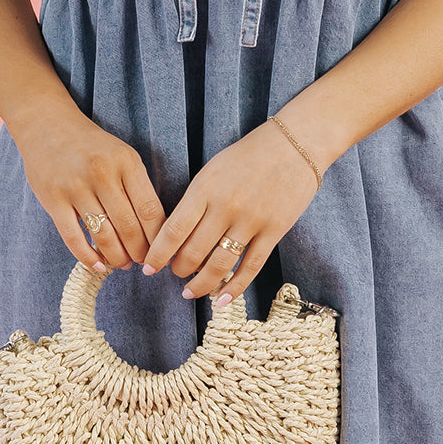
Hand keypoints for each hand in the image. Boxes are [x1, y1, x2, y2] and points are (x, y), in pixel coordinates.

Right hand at [12, 104, 166, 275]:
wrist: (48, 126)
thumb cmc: (93, 147)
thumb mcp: (123, 156)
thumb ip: (138, 187)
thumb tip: (155, 230)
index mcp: (126, 162)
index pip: (150, 210)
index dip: (158, 238)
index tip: (161, 251)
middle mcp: (102, 174)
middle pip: (128, 227)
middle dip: (139, 252)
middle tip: (142, 263)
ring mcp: (76, 187)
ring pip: (103, 235)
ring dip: (116, 257)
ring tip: (122, 263)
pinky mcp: (53, 199)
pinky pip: (73, 238)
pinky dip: (87, 257)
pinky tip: (98, 265)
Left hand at [139, 118, 321, 305]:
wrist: (294, 144)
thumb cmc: (248, 155)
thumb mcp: (212, 170)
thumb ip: (195, 200)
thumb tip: (177, 236)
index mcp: (205, 189)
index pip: (173, 231)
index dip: (158, 255)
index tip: (148, 268)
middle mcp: (225, 207)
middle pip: (193, 252)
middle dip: (179, 270)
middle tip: (175, 274)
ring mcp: (251, 220)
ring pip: (219, 265)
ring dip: (201, 284)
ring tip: (191, 291)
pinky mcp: (274, 230)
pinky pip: (250, 266)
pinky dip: (234, 287)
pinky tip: (221, 300)